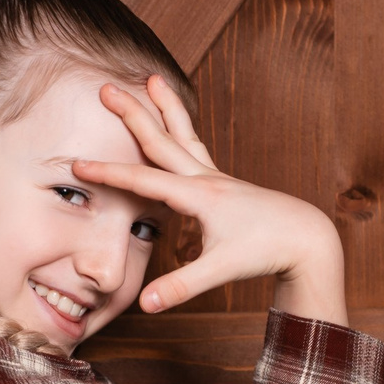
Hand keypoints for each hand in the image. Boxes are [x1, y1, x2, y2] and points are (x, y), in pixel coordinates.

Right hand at [71, 78, 348, 322]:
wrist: (306, 237)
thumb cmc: (265, 251)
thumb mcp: (220, 271)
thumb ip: (180, 287)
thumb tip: (145, 305)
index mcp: (199, 196)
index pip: (143, 181)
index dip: (108, 174)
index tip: (77, 165)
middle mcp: (206, 178)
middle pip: (162, 139)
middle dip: (132, 113)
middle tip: (106, 87)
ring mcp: (217, 177)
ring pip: (184, 134)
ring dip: (165, 106)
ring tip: (151, 79)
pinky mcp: (224, 183)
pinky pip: (195, 148)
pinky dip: (180, 130)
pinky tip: (174, 125)